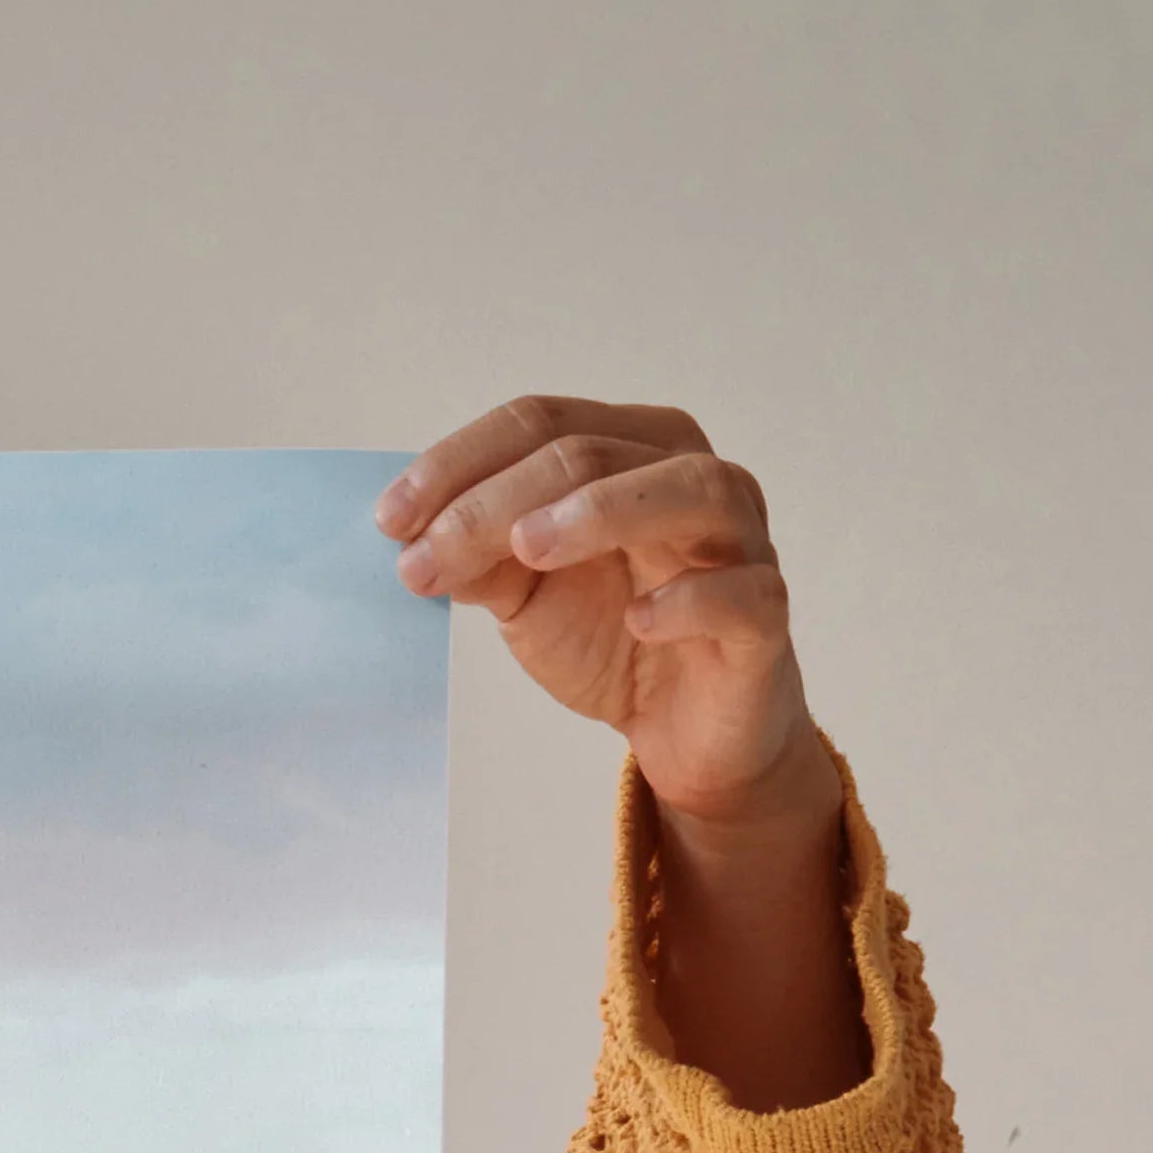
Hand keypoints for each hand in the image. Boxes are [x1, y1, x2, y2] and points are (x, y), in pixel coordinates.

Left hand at [383, 396, 864, 1104]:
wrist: (683, 730)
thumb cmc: (613, 637)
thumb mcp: (527, 594)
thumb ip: (480, 558)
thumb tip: (412, 537)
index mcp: (631, 451)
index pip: (541, 423)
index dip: (459, 463)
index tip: (389, 521)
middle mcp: (691, 476)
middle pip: (593, 452)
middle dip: (496, 501)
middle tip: (426, 556)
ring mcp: (740, 541)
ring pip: (686, 490)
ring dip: (600, 511)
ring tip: (527, 548)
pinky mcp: (764, 617)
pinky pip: (741, 592)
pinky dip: (690, 598)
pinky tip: (639, 618)